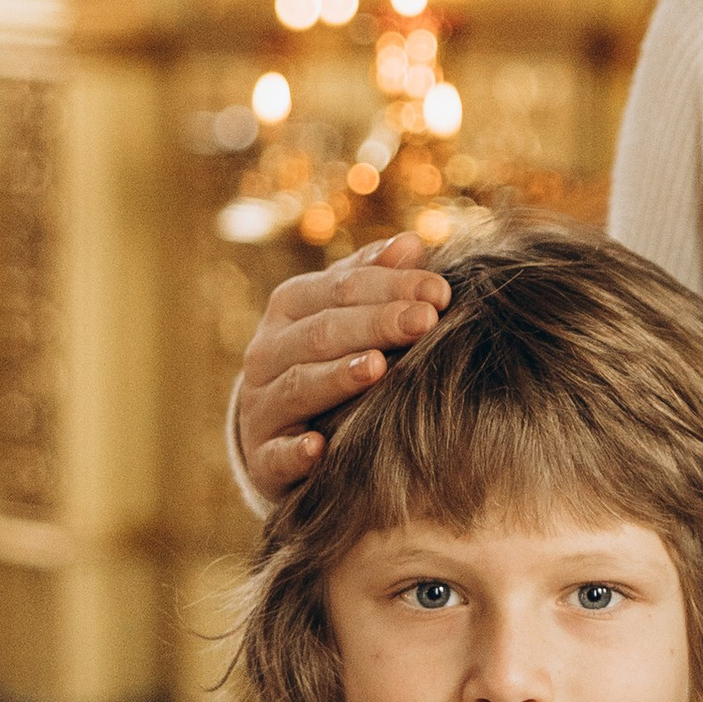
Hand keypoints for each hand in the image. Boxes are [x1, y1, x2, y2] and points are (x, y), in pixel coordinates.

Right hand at [234, 231, 452, 502]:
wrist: (279, 427)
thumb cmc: (328, 356)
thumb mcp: (346, 312)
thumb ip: (375, 278)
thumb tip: (411, 243)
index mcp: (291, 306)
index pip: (341, 287)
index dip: (391, 286)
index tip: (440, 292)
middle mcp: (268, 352)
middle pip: (322, 332)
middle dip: (376, 324)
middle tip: (425, 321)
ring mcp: (261, 406)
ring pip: (299, 386)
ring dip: (337, 376)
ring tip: (378, 367)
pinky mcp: (262, 458)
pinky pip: (275, 455)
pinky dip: (294, 452)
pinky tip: (318, 448)